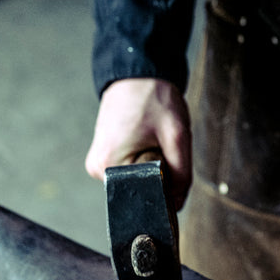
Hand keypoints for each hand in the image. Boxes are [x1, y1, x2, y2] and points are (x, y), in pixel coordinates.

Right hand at [85, 78, 192, 208]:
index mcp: (108, 166)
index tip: (171, 159)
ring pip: (139, 178)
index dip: (167, 184)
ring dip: (153, 162)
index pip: (146, 195)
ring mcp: (99, 163)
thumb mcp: (177, 136)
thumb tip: (177, 204)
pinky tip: (145, 136)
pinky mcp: (105, 156)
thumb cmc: (154, 98)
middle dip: (160, 170)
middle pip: (142, 187)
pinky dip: (145, 156)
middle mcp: (97, 169)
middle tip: (159, 141)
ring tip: (151, 135)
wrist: (138, 74)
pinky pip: (133, 167)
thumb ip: (181, 175)